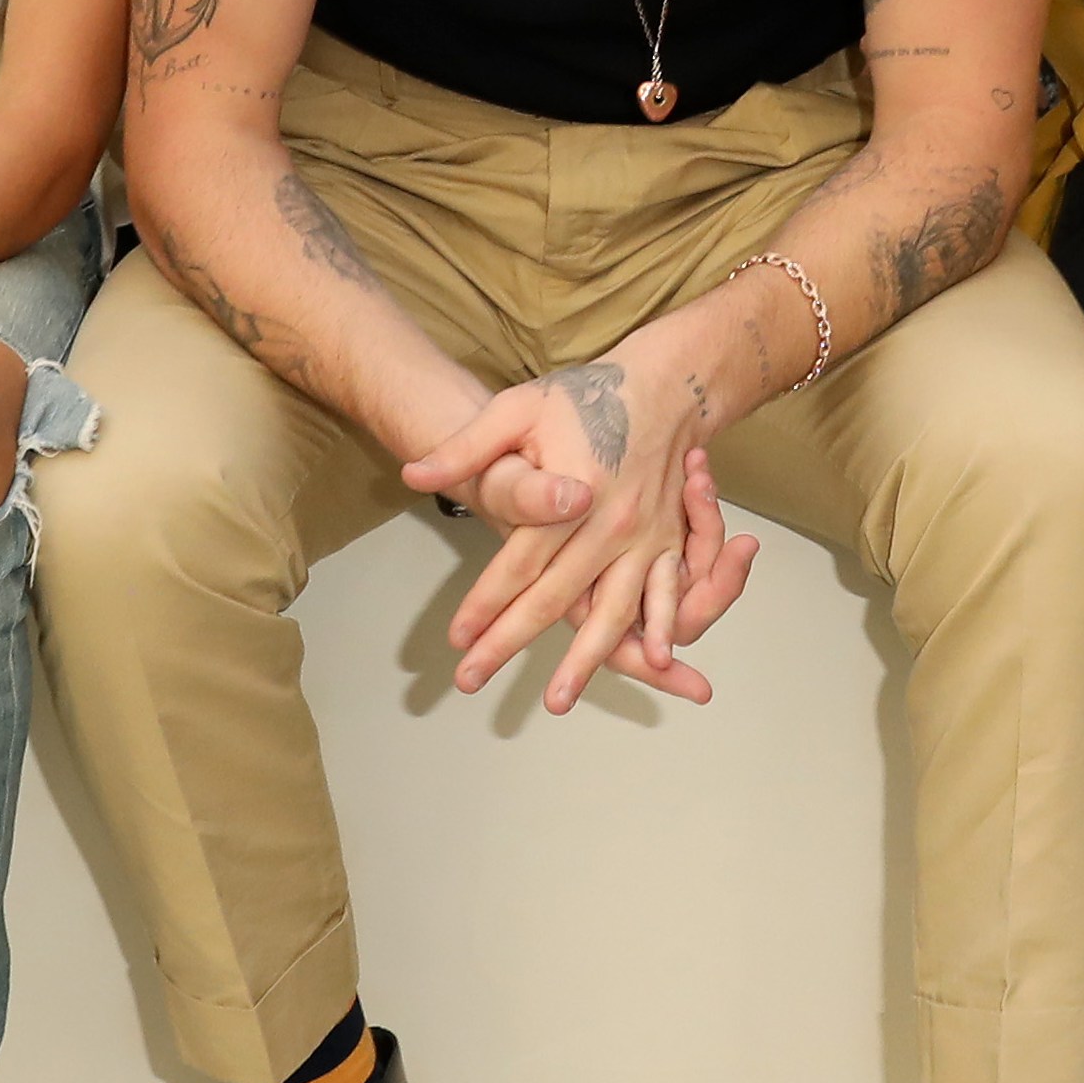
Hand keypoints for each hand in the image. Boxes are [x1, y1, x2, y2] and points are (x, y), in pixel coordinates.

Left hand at [408, 340, 757, 713]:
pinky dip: (658, 631)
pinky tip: (650, 662)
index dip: (483, 604)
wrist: (668, 384)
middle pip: (553, 599)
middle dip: (510, 642)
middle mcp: (610, 527)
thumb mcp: (517, 408)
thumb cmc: (587, 396)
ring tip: (555, 699)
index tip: (456, 638)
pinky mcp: (669, 542)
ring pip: (611, 611)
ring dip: (584, 660)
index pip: (517, 565)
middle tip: (472, 678)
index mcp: (571, 496)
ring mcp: (645, 538)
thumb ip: (466, 447)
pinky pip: (664, 597)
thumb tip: (414, 474)